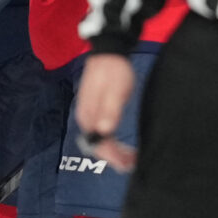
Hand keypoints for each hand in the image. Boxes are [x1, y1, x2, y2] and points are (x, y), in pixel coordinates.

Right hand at [75, 53, 137, 171]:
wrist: (108, 53)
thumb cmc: (114, 71)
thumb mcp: (115, 90)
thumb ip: (110, 110)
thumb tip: (104, 131)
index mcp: (89, 114)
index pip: (96, 143)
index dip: (111, 156)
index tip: (127, 164)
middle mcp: (86, 117)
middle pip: (95, 145)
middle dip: (113, 157)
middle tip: (132, 164)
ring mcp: (89, 114)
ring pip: (98, 140)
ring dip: (113, 152)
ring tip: (129, 158)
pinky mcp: (94, 111)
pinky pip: (100, 133)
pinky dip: (111, 142)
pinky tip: (121, 145)